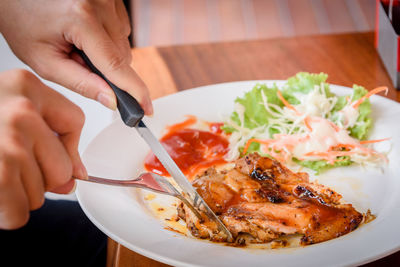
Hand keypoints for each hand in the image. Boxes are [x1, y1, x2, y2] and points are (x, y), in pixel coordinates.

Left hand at [0, 0, 152, 113]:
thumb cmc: (23, 19)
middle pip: (122, 56)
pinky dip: (107, 37)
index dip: (134, 91)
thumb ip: (80, 82)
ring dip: (107, 53)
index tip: (146, 109)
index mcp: (81, 18)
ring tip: (78, 42)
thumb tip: (111, 99)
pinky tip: (86, 31)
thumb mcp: (44, 60)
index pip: (115, 65)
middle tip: (77, 60)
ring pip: (124, 44)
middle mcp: (100, 3)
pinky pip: (121, 28)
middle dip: (107, 69)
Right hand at [0, 69, 85, 228]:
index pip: (74, 122)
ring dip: (17, 195)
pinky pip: (20, 213)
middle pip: (63, 166)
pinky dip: (4, 213)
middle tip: (6, 167)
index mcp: (24, 86)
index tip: (49, 156)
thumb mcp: (6, 115)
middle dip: (39, 179)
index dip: (64, 147)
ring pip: (42, 193)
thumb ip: (46, 140)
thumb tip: (77, 176)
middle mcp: (19, 111)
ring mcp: (7, 144)